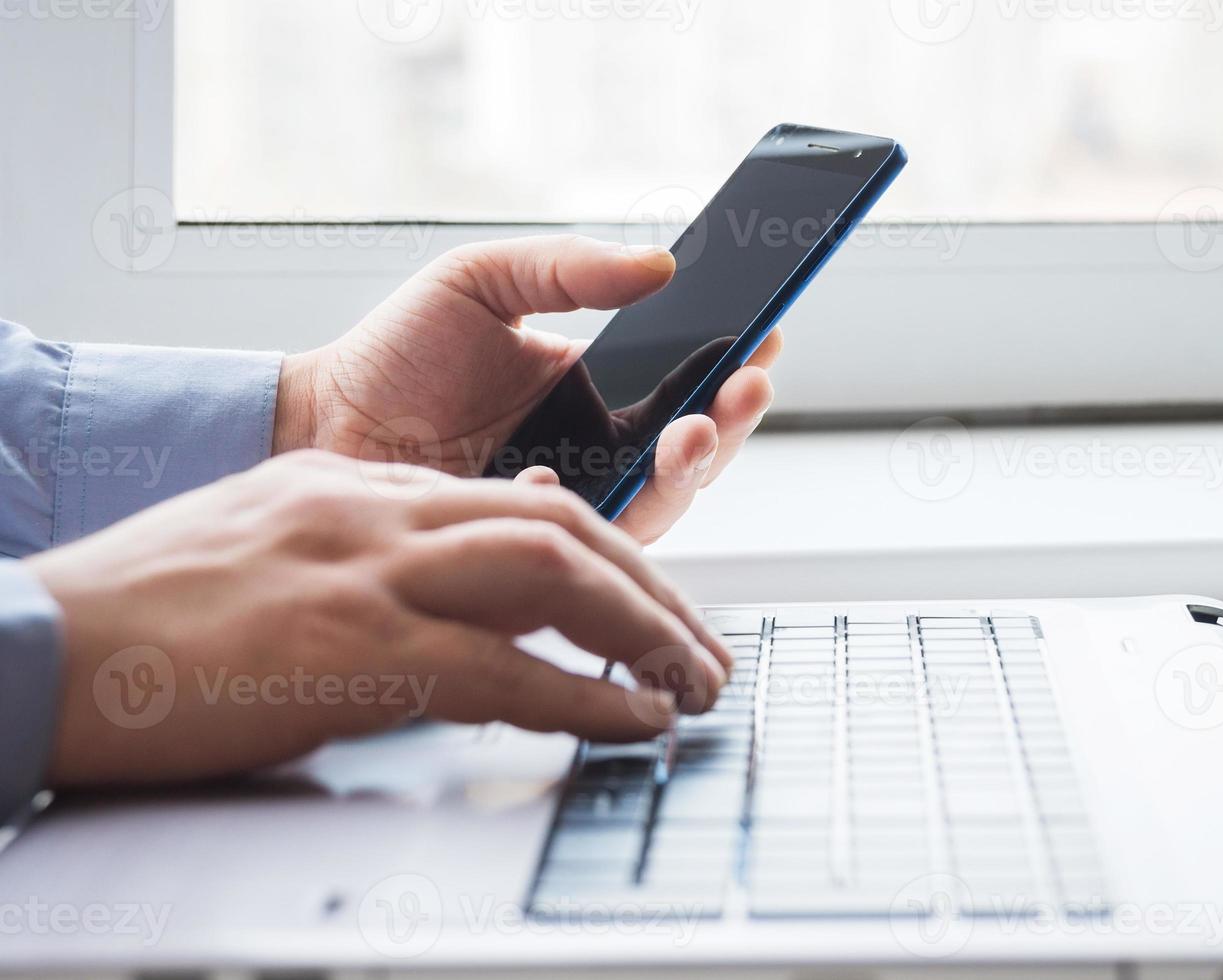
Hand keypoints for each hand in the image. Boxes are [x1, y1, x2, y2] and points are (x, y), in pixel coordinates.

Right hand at [25, 452, 730, 786]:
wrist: (39, 641)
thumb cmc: (144, 614)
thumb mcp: (271, 552)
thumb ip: (363, 562)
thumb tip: (439, 612)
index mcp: (361, 486)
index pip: (521, 500)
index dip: (605, 549)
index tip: (646, 596)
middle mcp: (378, 512)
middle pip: (563, 525)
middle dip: (651, 585)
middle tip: (702, 642)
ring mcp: (369, 573)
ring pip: (554, 575)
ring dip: (645, 629)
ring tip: (695, 679)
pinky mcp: (352, 648)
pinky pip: (506, 669)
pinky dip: (585, 697)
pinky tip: (633, 720)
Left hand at [275, 235, 781, 544]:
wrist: (319, 420)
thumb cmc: (396, 351)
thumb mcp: (484, 280)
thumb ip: (570, 269)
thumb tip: (661, 264)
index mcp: (594, 391)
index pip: (687, 385)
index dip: (733, 367)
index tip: (766, 336)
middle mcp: (593, 455)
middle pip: (692, 453)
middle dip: (731, 423)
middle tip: (742, 390)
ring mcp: (565, 504)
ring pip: (656, 506)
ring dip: (684, 473)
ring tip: (689, 432)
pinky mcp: (526, 549)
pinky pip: (574, 543)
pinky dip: (575, 512)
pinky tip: (547, 478)